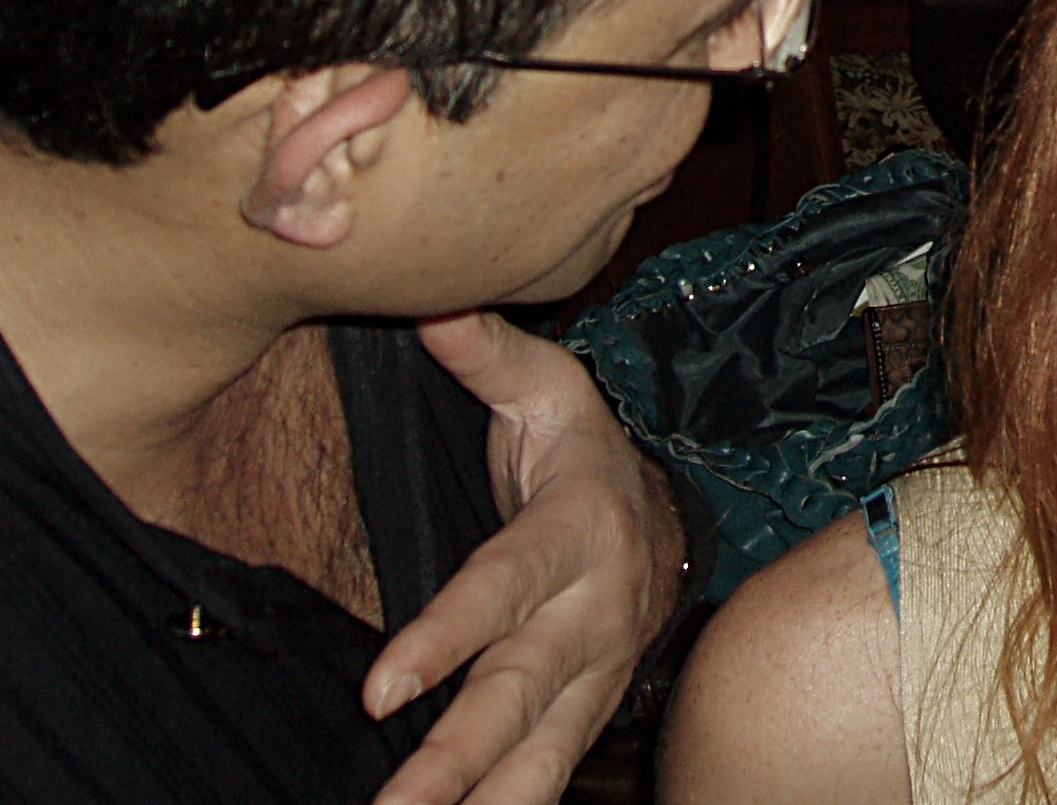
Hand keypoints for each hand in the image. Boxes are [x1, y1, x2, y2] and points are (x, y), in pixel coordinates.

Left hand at [366, 311, 684, 804]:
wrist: (673, 517)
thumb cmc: (585, 452)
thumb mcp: (549, 390)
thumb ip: (488, 354)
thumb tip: (433, 303)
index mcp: (575, 531)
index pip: (502, 590)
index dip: (446, 639)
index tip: (383, 689)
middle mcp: (592, 612)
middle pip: (519, 693)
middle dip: (456, 756)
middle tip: (395, 804)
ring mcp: (597, 671)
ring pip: (538, 750)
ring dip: (479, 799)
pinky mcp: (591, 710)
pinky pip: (550, 773)